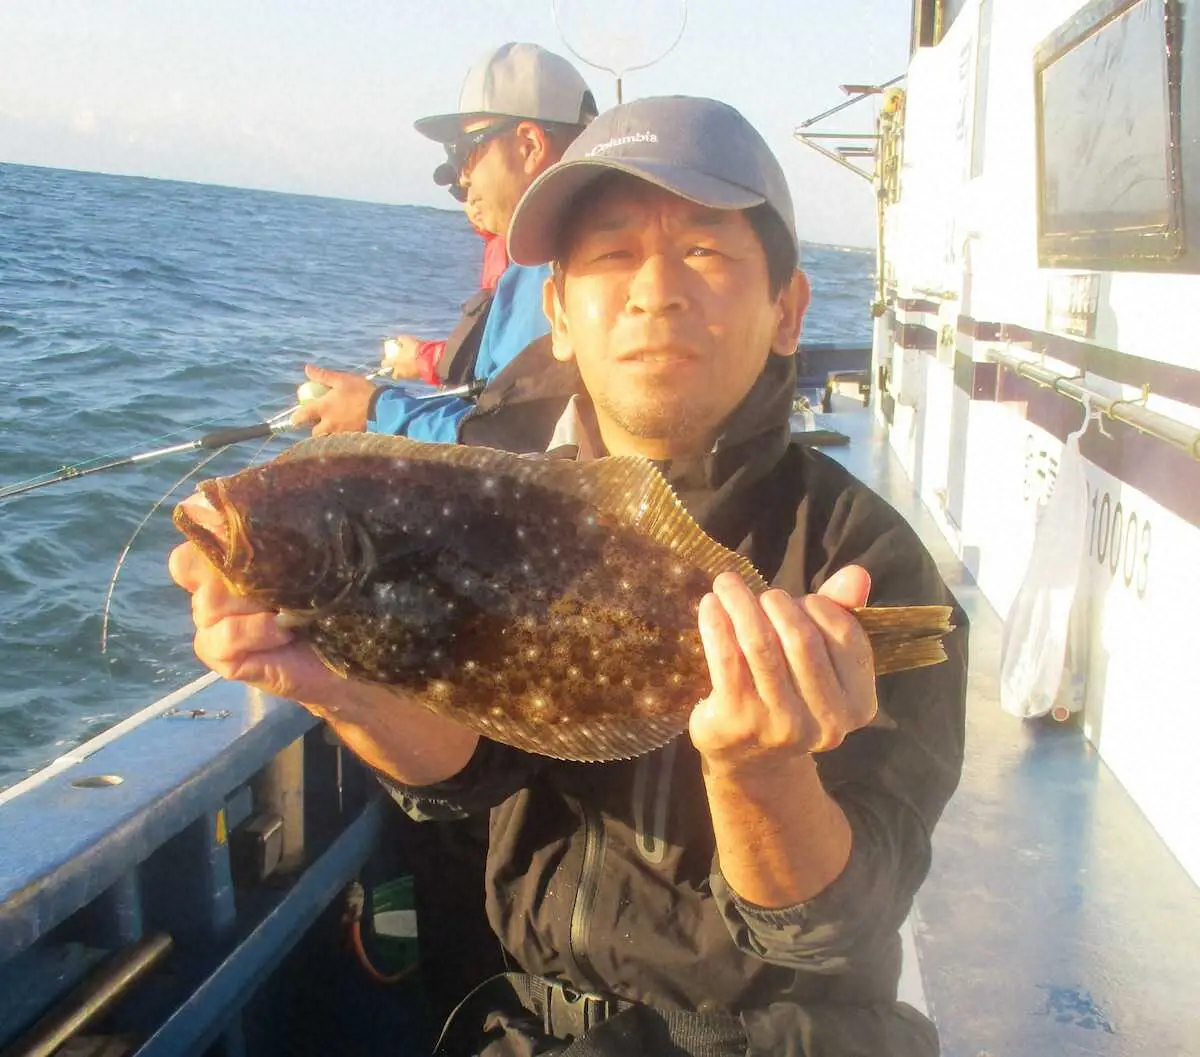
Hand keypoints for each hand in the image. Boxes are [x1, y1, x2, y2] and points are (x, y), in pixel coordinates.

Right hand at [168, 495, 478, 782]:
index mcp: (236, 543)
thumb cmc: (346, 591)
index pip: (197, 517)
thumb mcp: (329, 542)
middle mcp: (215, 578)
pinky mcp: (220, 654)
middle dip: (237, 565)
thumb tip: (295, 469)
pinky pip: (217, 637)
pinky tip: (284, 630)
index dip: (211, 516)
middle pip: (192, 559)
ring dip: (253, 602)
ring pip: (208, 600)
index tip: (239, 517)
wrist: (361, 652)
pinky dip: (252, 632)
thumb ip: (302, 507)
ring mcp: (212, 617)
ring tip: (294, 606)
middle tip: (283, 573)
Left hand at [290, 365, 375, 434]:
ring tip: (335, 427)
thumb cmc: (361, 392)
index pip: (302, 416)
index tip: (294, 419)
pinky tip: (347, 430)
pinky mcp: (351, 439)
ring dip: (328, 434)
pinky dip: (340, 437)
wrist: (382, 409)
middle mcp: (329, 423)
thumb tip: (307, 369)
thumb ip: (323, 376)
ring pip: (327, 438)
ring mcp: (340, 433)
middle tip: (320, 422)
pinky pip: (340, 440)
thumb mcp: (342, 380)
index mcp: (324, 408)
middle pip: (314, 432)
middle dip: (315, 428)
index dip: (296, 418)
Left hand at [381, 335, 424, 380]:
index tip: (387, 359)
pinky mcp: (416, 378)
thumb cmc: (415, 350)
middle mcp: (399, 371)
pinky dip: (412, 372)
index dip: (385, 362)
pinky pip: (411, 376)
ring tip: (408, 366)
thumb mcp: (407, 341)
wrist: (428, 359)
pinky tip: (415, 367)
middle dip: (395, 371)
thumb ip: (401, 340)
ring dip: (404, 372)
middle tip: (397, 366)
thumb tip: (399, 339)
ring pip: (403, 376)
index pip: (385, 364)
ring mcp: (408, 376)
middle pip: (394, 374)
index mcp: (394, 362)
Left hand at [689, 567, 877, 775]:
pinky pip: (726, 658)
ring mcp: (780, 725)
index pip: (846, 636)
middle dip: (777, 602)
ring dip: (741, 603)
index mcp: (858, 705)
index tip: (798, 600)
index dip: (820, 606)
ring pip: (760, 644)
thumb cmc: (791, 693)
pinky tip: (710, 606)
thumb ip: (842, 614)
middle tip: (759, 593)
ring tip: (728, 584)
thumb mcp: (822, 659)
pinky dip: (716, 623)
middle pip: (801, 638)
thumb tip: (856, 573)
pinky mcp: (737, 721)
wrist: (750, 758)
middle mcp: (826, 722)